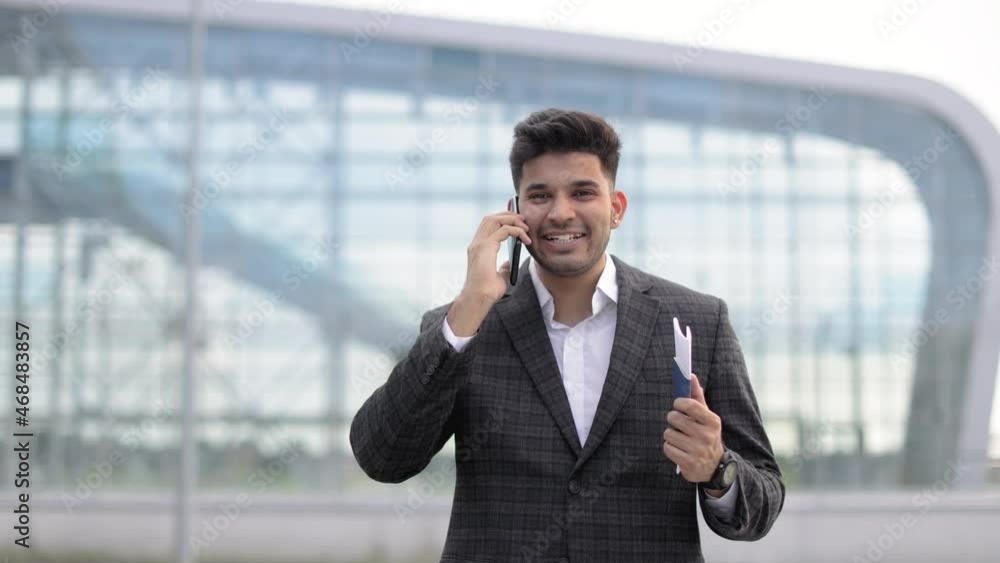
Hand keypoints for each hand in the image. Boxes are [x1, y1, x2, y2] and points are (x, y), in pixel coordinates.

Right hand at [461, 211, 531, 303]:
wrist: (479, 298)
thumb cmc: (486, 291)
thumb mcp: (499, 276)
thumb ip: (503, 268)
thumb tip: (509, 264)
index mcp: (477, 249)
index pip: (488, 226)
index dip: (503, 221)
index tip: (518, 224)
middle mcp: (477, 244)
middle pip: (490, 218)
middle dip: (508, 215)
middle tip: (523, 220)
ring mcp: (480, 244)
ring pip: (495, 219)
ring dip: (512, 219)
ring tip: (525, 226)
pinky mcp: (486, 247)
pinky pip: (504, 230)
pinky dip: (516, 231)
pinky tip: (525, 238)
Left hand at [662, 374, 724, 490]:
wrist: (715, 467)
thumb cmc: (706, 436)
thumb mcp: (707, 417)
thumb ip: (697, 397)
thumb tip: (691, 376)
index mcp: (712, 421)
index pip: (689, 404)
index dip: (678, 403)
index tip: (678, 405)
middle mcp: (706, 436)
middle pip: (674, 418)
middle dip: (673, 420)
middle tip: (679, 425)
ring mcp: (698, 450)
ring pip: (668, 433)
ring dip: (671, 436)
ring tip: (681, 439)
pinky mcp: (689, 463)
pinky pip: (667, 448)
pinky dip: (670, 448)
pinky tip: (679, 450)